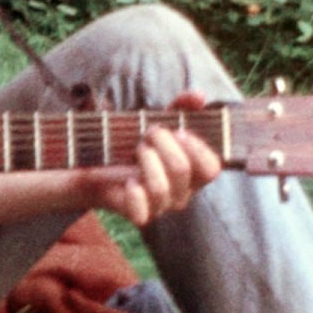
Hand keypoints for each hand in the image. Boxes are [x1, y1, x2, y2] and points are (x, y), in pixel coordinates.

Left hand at [78, 90, 223, 227]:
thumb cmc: (137, 142)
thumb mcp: (159, 119)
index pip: (211, 169)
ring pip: (160, 188)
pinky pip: (142, 212)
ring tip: (138, 150)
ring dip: (145, 160)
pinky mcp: (140, 215)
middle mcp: (182, 192)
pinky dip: (134, 193)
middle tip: (149, 134)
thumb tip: (199, 96)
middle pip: (182, 170)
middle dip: (163, 144)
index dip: (197, 148)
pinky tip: (129, 181)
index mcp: (194, 172)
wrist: (100, 164)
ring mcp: (162, 206)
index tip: (179, 131)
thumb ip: (181, 106)